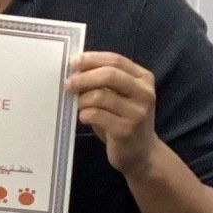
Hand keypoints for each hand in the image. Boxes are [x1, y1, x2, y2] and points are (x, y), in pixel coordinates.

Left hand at [65, 51, 159, 175]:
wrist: (141, 153)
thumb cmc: (124, 120)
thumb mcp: (120, 97)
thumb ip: (104, 81)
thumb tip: (75, 70)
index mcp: (144, 78)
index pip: (116, 60)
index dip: (92, 59)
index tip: (73, 62)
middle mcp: (145, 93)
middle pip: (109, 75)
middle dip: (84, 77)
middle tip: (68, 84)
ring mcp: (137, 112)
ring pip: (100, 95)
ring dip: (82, 99)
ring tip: (79, 106)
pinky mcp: (126, 130)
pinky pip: (96, 115)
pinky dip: (84, 114)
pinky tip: (84, 118)